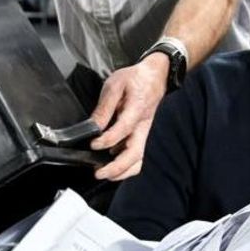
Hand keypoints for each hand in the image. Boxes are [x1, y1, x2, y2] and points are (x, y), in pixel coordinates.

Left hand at [88, 55, 168, 180]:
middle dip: (117, 168)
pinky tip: (111, 164)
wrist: (156, 76)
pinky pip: (136, 156)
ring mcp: (144, 132)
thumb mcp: (115, 85)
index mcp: (137, 110)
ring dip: (122, 171)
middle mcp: (142, 126)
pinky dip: (125, 166)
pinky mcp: (142, 135)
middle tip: (98, 173)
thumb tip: (93, 126)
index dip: (107, 140)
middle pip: (135, 154)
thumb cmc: (136, 79)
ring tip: (105, 174)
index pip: (123, 130)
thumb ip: (104, 107)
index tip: (93, 143)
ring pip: (138, 159)